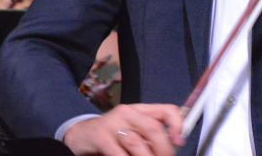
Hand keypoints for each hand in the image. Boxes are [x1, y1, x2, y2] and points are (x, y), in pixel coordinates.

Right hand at [63, 103, 183, 155]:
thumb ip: (151, 134)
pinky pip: (119, 154)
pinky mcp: (101, 137)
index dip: (177, 125)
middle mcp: (127, 113)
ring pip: (137, 143)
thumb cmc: (112, 134)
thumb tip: (173, 144)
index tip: (179, 142)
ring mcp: (113, 124)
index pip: (166, 110)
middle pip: (153, 128)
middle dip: (163, 150)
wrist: (82, 135)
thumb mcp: (133, 129)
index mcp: (140, 110)